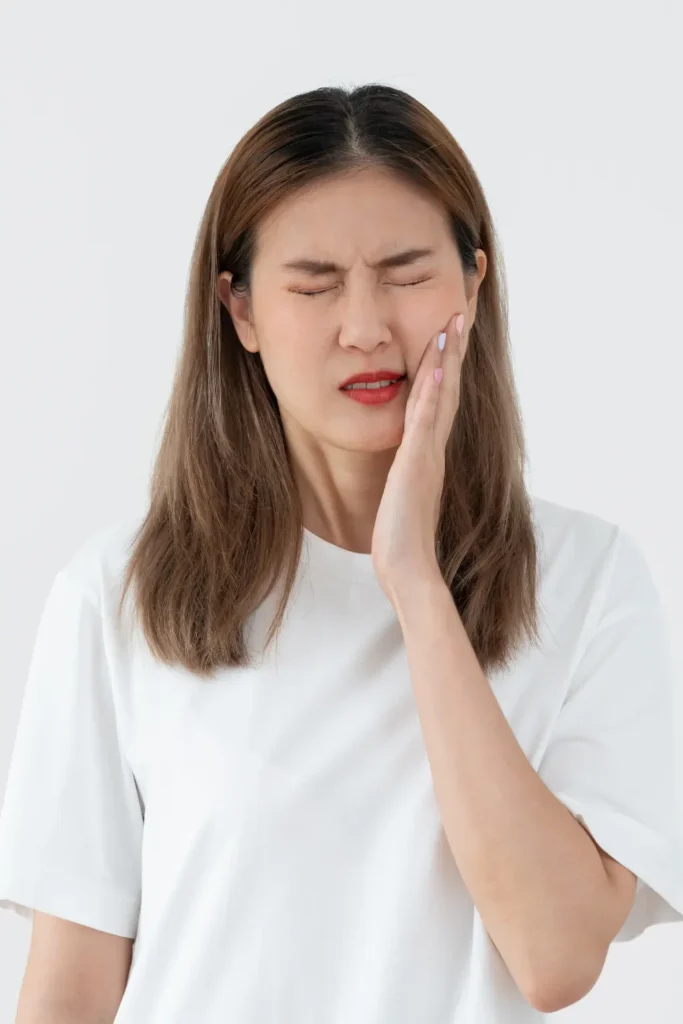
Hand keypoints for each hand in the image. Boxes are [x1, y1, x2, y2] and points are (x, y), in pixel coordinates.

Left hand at [371, 309, 467, 601]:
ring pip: (441, 398)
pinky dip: (433, 395)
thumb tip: (405, 463)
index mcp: (428, 452)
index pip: (440, 399)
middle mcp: (433, 449)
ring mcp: (427, 456)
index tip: (449, 333)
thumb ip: (407, 472)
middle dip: (453, 349)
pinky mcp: (416, 467)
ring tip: (452, 323)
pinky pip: (426, 424)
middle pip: (449, 388)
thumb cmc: (402, 537)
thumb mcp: (402, 494)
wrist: (408, 569)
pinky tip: (436, 369)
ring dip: (447, 359)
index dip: (446, 365)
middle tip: (460, 312)